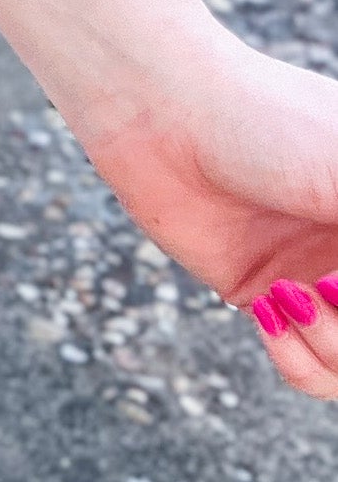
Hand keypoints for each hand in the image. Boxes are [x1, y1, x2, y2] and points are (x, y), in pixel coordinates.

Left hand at [76, 29, 337, 400]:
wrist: (161, 113)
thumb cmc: (267, 122)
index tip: (336, 273)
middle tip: (324, 282)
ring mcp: (318, 281)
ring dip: (333, 349)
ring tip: (291, 294)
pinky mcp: (266, 300)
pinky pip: (306, 368)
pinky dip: (299, 360)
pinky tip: (268, 310)